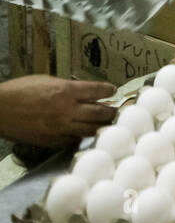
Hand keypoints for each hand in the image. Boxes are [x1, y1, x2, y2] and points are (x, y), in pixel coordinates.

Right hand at [0, 76, 115, 147]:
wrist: (0, 110)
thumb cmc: (20, 90)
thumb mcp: (46, 80)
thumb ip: (66, 87)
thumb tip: (83, 93)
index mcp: (66, 90)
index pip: (97, 90)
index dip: (108, 90)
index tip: (113, 90)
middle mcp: (67, 110)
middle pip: (99, 112)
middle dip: (111, 112)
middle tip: (116, 111)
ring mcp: (60, 128)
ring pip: (90, 130)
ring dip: (101, 127)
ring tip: (107, 125)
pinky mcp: (52, 141)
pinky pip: (73, 141)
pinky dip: (80, 137)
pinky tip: (84, 134)